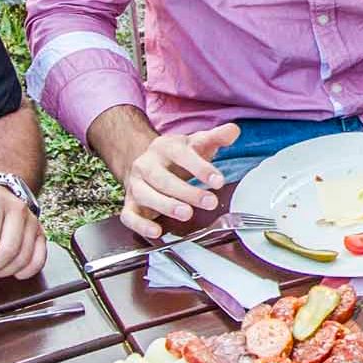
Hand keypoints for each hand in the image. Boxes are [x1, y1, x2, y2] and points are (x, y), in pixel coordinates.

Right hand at [120, 123, 239, 238]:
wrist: (148, 162)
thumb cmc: (178, 156)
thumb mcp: (196, 143)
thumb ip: (215, 138)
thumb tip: (233, 130)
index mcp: (165, 148)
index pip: (182, 155)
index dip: (201, 168)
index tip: (218, 181)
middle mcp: (147, 165)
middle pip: (163, 179)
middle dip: (187, 192)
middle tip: (210, 202)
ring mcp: (136, 185)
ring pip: (146, 195)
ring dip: (166, 206)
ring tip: (187, 214)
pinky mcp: (130, 204)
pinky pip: (129, 216)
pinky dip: (141, 225)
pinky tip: (157, 231)